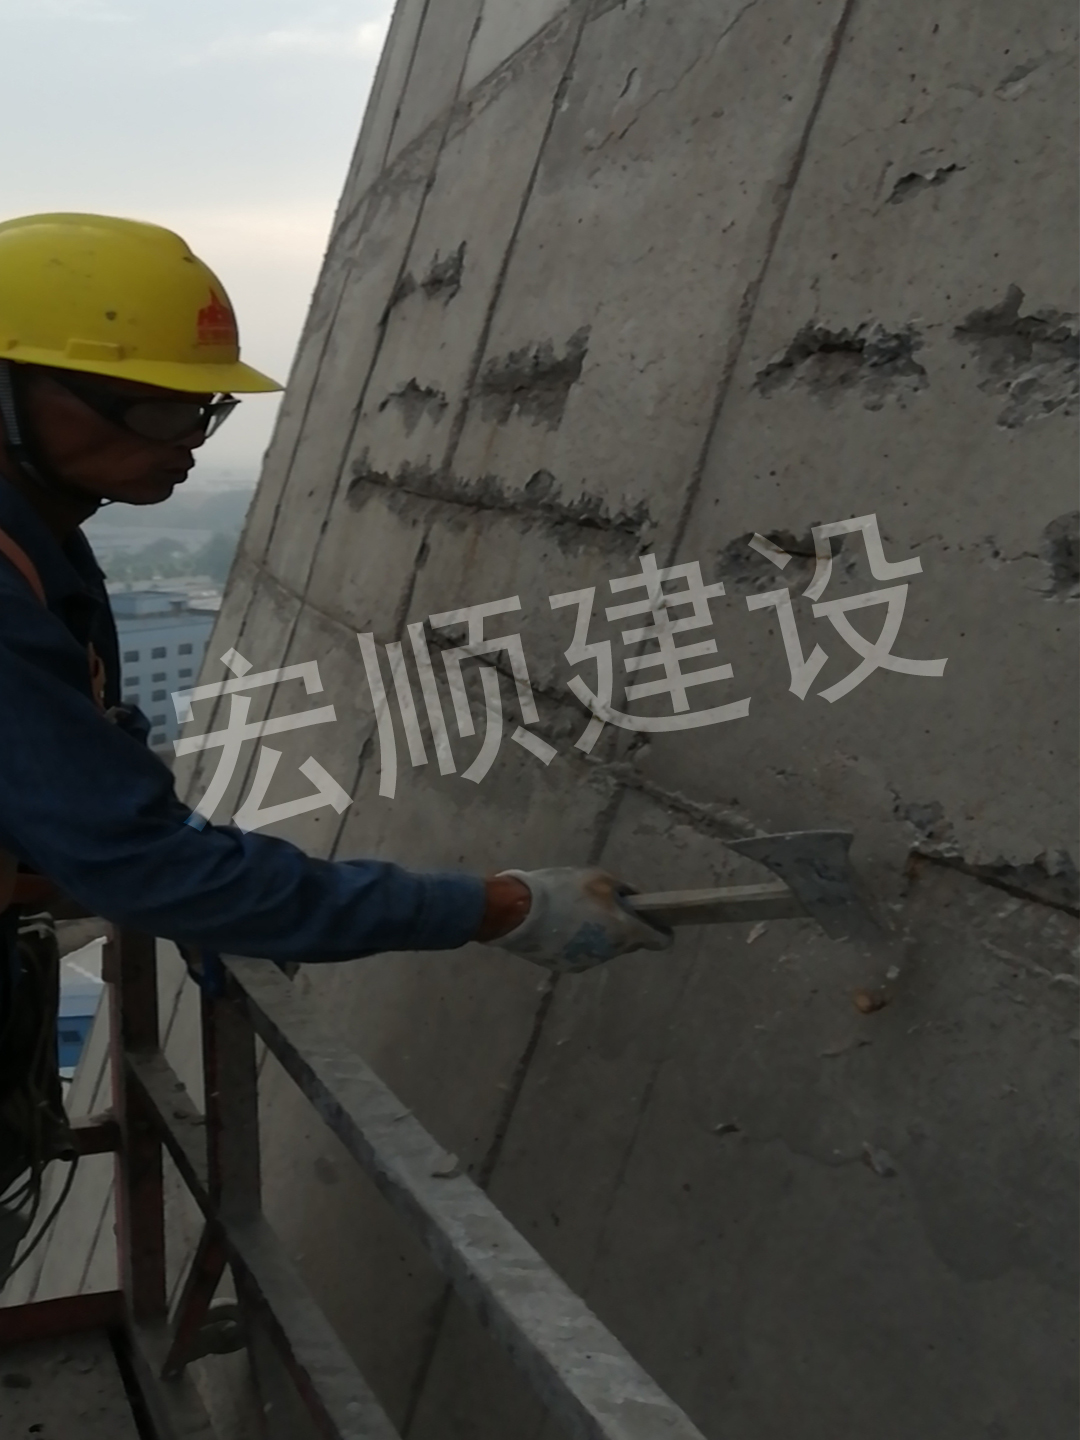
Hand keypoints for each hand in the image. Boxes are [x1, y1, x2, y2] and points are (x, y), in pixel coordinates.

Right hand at [483, 867, 672, 972]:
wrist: (518, 913)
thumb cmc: (563, 890)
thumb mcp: (599, 878)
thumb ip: (624, 891)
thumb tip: (635, 900)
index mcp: (624, 931)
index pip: (660, 940)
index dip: (662, 930)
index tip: (656, 920)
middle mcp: (611, 952)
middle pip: (630, 943)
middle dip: (625, 927)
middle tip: (607, 907)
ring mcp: (589, 962)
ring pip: (606, 948)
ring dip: (601, 934)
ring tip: (578, 913)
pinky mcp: (568, 967)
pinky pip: (584, 953)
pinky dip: (581, 942)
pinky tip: (563, 925)